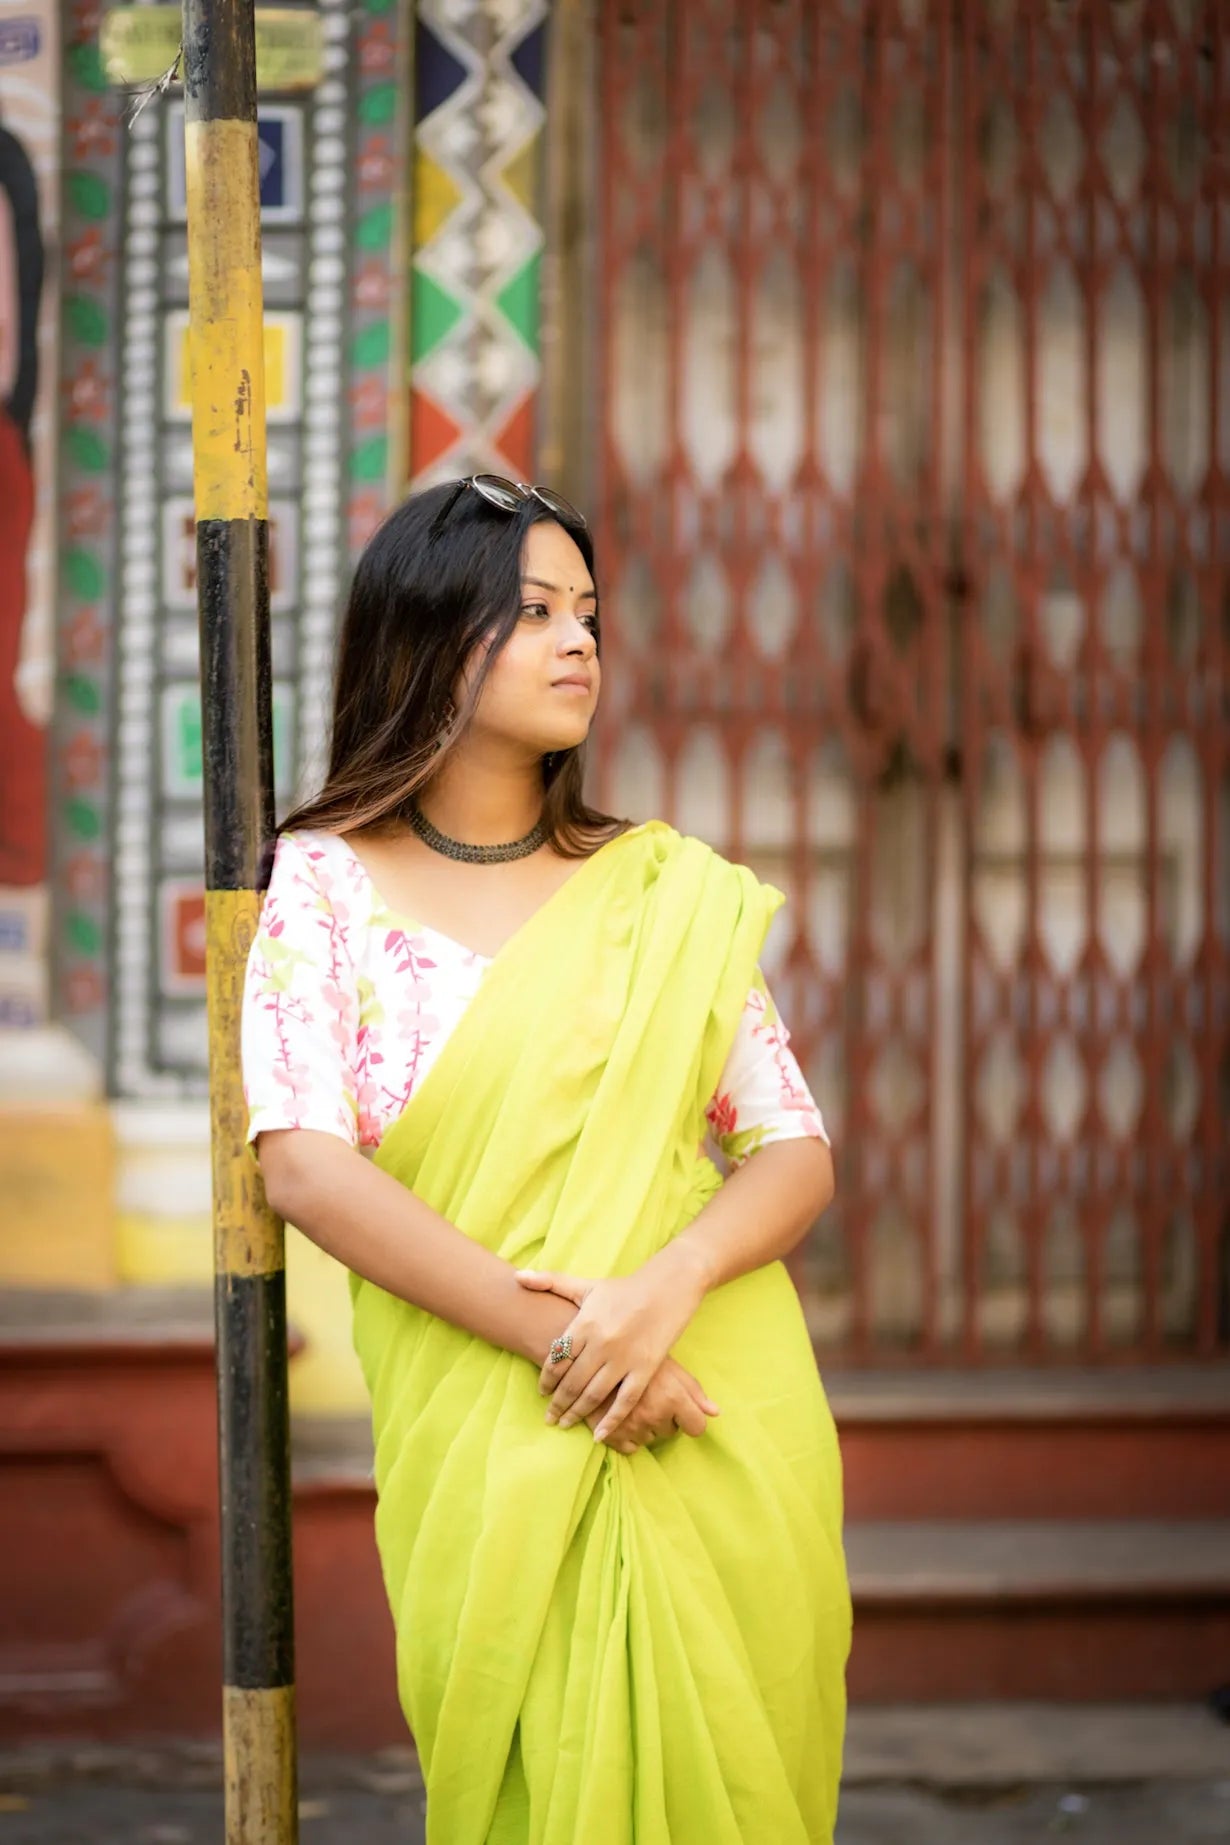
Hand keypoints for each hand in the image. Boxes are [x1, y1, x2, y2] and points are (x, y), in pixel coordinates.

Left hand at [515, 1249, 708, 1442]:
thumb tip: (516, 1276)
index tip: (541, 1393)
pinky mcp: (645, 1369)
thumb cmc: (623, 1289)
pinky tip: (598, 1435)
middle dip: (557, 1404)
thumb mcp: (586, 1285)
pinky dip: (610, 1420)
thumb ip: (550, 1281)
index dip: (546, 1381)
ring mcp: (623, 1358)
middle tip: (548, 1418)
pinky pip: (625, 1401)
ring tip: (565, 1424)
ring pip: (593, 1395)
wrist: (667, 1287)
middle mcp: (600, 1343)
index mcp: (584, 1323)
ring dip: (576, 1413)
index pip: (556, 1361)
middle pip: (571, 1383)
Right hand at [583, 1356, 719, 1455]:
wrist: (591, 1352)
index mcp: (672, 1395)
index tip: (680, 1412)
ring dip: (645, 1426)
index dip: (689, 1419)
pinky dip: (627, 1436)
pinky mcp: (611, 1434)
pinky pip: (630, 1448)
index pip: (696, 1427)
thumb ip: (692, 1390)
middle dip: (663, 1418)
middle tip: (649, 1397)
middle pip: (671, 1432)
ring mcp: (632, 1425)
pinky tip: (622, 1418)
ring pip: (650, 1439)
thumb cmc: (635, 1354)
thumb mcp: (668, 1365)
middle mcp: (654, 1413)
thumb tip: (715, 1413)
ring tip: (633, 1404)